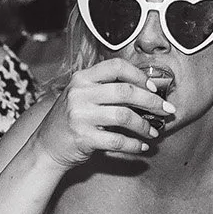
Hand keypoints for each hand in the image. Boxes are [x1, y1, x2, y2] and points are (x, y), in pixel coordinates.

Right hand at [34, 59, 172, 168]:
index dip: (139, 75)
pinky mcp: (82, 137)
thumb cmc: (71, 120)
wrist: (46, 146)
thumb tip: (147, 92)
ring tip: (154, 131)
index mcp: (82, 78)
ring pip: (124, 116)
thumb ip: (106, 89)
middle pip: (126, 91)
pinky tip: (142, 146)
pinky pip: (117, 140)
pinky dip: (134, 144)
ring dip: (145, 125)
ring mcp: (80, 115)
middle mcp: (79, 93)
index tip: (154, 88)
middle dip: (152, 102)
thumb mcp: (82, 96)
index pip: (116, 67)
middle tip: (166, 110)